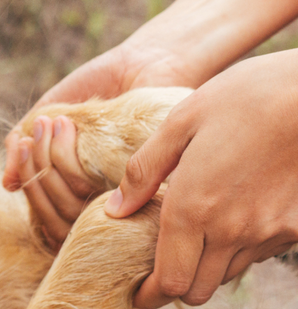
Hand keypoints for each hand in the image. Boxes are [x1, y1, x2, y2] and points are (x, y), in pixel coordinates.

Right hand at [4, 41, 198, 246]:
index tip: (22, 142)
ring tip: (55, 121)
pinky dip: (64, 156)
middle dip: (33, 164)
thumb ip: (27, 148)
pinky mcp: (133, 181)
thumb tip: (8, 185)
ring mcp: (115, 190)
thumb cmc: (96, 86)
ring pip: (66, 200)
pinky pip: (84, 187)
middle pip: (49, 207)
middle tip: (38, 126)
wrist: (139, 62)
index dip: (25, 176)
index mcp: (76, 183)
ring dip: (49, 156)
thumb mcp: (50, 114)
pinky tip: (65, 124)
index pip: (42, 204)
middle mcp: (97, 194)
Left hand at [105, 49, 297, 306]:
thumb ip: (144, 170)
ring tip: (196, 228)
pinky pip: (261, 252)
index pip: (170, 281)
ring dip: (207, 262)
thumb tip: (115, 209)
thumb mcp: (181, 121)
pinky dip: (242, 244)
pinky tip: (234, 210)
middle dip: (176, 281)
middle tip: (162, 258)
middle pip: (198, 288)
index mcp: (195, 206)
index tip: (138, 292)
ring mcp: (271, 232)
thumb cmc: (245, 96)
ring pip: (229, 272)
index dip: (151, 293)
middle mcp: (233, 230)